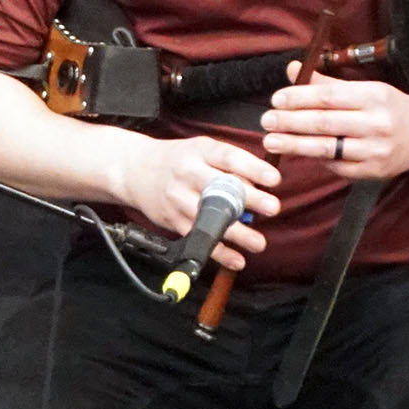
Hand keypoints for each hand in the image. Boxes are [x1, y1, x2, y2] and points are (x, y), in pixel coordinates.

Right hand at [117, 136, 279, 271]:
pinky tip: (236, 259)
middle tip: (272, 208)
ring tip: (258, 242)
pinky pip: (199, 238)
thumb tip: (262, 183)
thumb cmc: (177, 159)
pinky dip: (219, 252)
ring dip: (237, 233)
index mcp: (199, 151)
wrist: (134, 170)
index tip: (273, 180)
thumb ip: (230, 163)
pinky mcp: (173, 220)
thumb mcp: (201, 149)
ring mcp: (178, 198)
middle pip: (220, 188)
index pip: (229, 158)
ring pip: (210, 218)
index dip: (253, 169)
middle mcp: (187, 174)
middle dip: (248, 199)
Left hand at [260, 61, 408, 179]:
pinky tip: (299, 152)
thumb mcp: (364, 88)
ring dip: (294, 145)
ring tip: (271, 140)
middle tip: (266, 121)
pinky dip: (315, 159)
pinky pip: (336, 166)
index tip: (276, 99)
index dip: (298, 98)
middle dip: (290, 122)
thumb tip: (292, 69)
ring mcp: (375, 151)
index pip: (328, 97)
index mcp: (374, 97)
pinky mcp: (373, 172)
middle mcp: (377, 124)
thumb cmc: (388, 107)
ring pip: (327, 148)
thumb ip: (326, 83)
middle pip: (324, 124)